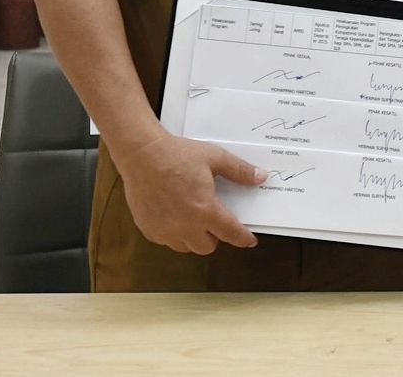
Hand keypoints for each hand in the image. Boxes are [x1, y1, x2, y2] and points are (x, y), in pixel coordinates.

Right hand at [112, 131, 266, 253]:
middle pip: (208, 247)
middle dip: (215, 237)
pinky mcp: (149, 229)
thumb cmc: (177, 155)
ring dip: (194, 237)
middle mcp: (185, 226)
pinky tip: (174, 215)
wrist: (142, 154)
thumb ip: (239, 171)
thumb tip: (260, 177)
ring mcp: (165, 230)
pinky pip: (167, 240)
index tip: (249, 240)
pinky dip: (174, 233)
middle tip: (213, 219)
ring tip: (193, 217)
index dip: (243, 238)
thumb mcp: (215, 158)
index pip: (231, 233)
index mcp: (205, 210)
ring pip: (186, 247)